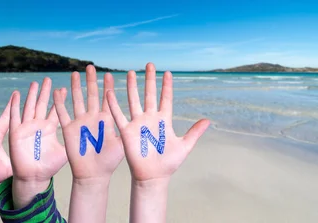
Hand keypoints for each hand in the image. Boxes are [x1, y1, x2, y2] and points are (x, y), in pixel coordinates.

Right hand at [10, 78, 66, 181]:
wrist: (33, 178)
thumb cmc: (49, 167)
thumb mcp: (65, 152)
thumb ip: (75, 141)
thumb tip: (90, 136)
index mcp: (51, 128)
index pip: (56, 110)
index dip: (60, 98)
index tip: (65, 86)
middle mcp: (39, 125)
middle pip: (43, 104)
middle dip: (46, 92)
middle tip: (49, 79)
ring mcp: (27, 128)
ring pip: (29, 107)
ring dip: (31, 95)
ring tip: (35, 83)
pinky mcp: (17, 133)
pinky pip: (15, 116)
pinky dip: (15, 106)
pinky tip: (17, 95)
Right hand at [53, 65, 124, 180]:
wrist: (93, 174)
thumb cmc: (109, 162)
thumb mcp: (123, 144)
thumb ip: (128, 130)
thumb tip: (142, 120)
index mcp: (106, 119)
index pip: (106, 98)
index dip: (107, 86)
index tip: (109, 73)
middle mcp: (92, 118)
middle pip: (91, 95)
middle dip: (91, 81)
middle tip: (91, 66)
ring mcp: (80, 122)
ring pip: (76, 100)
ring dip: (75, 87)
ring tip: (74, 73)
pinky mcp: (69, 130)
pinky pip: (62, 114)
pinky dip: (59, 103)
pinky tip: (58, 92)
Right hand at [106, 63, 209, 181]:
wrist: (152, 176)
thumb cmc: (168, 163)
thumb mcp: (184, 146)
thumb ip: (194, 132)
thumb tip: (208, 120)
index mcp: (164, 120)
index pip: (166, 99)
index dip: (167, 86)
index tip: (167, 73)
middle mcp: (150, 119)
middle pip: (150, 95)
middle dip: (149, 80)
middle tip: (149, 65)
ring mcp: (138, 124)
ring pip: (134, 100)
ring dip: (132, 87)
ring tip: (131, 73)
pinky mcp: (127, 132)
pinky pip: (118, 116)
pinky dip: (114, 105)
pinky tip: (110, 93)